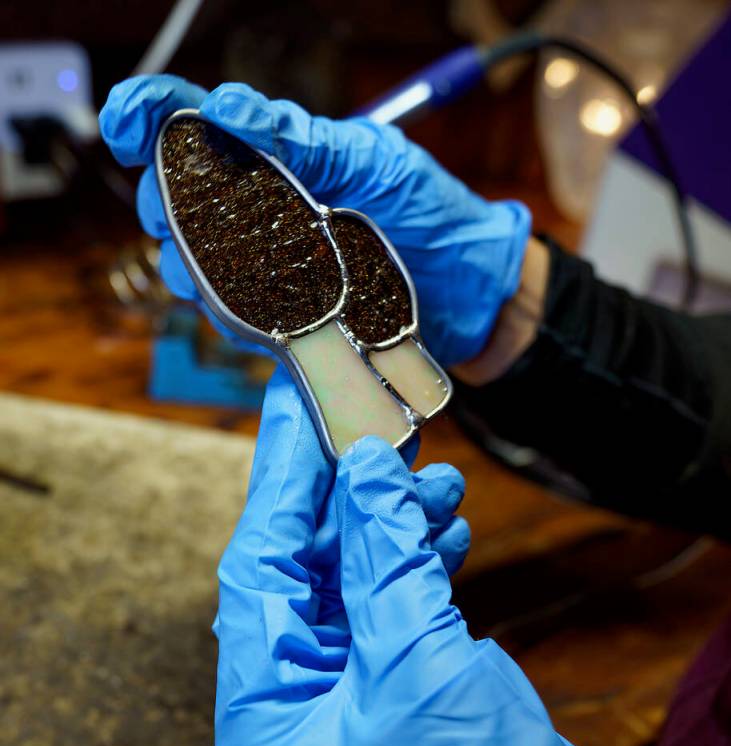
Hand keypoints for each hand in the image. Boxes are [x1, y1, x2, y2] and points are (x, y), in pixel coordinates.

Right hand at [99, 75, 530, 365]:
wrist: (473, 295)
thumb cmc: (432, 216)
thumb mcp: (374, 163)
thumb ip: (303, 141)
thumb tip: (224, 110)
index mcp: (285, 156)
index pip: (200, 125)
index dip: (152, 118)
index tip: (126, 127)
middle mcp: (268, 210)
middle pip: (181, 201)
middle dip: (163, 206)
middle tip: (171, 216)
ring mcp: (273, 265)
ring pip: (196, 265)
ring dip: (187, 268)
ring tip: (206, 273)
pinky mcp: (287, 316)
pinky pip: (236, 317)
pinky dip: (232, 316)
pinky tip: (253, 317)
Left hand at [214, 368, 701, 745]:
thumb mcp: (418, 670)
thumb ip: (387, 563)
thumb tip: (364, 470)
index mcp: (266, 704)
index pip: (259, 567)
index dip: (281, 483)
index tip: (297, 409)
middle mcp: (296, 692)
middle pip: (306, 563)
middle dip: (345, 494)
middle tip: (374, 421)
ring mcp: (350, 686)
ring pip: (358, 574)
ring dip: (394, 522)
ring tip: (433, 477)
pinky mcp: (400, 682)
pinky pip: (398, 600)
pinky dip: (423, 558)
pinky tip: (448, 527)